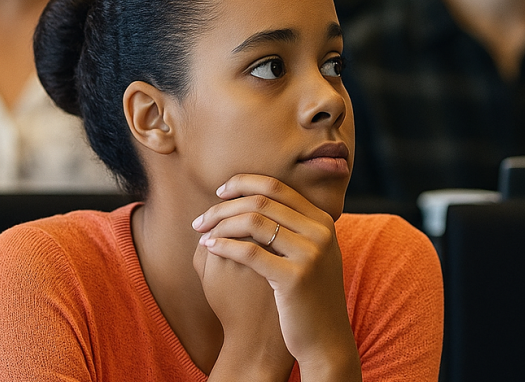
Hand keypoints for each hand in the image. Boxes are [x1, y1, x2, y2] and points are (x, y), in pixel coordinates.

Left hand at [193, 174, 359, 377]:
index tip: (219, 193)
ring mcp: (311, 254)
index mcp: (322, 221)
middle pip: (261, 201)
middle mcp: (320, 232)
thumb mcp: (307, 255)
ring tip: (202, 234)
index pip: (276, 187)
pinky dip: (224, 245)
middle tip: (200, 219)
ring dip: (220, 224)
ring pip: (253, 222)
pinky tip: (209, 248)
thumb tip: (247, 198)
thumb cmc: (305, 296)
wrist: (325, 340)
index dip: (242, 184)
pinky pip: (249, 252)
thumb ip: (289, 226)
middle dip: (223, 207)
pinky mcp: (296, 277)